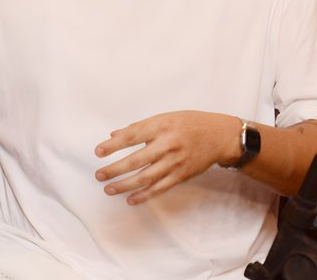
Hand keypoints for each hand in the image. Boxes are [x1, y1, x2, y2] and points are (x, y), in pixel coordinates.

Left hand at [93, 110, 238, 204]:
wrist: (218, 136)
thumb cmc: (188, 123)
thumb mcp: (163, 118)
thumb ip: (138, 128)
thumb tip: (113, 135)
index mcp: (160, 127)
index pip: (131, 137)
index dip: (113, 146)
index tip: (98, 152)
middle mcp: (167, 145)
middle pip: (136, 160)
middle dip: (115, 169)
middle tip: (99, 175)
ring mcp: (175, 163)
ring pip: (146, 178)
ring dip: (125, 185)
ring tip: (109, 189)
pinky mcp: (181, 176)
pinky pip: (160, 188)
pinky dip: (144, 195)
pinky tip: (130, 199)